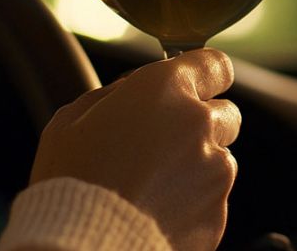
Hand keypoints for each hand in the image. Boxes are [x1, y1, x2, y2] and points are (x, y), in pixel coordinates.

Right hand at [29, 48, 240, 250]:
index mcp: (165, 89)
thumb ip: (115, 94)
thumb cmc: (70, 181)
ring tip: (154, 186)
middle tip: (164, 144)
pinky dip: (194, 202)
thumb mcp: (73, 119)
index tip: (196, 85)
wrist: (82, 247)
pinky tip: (158, 212)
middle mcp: (199, 123)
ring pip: (221, 159)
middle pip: (226, 113)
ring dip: (198, 165)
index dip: (206, 75)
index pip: (215, 64)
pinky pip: (213, 199)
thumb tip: (134, 90)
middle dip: (202, 124)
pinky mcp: (218, 213)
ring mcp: (214, 171)